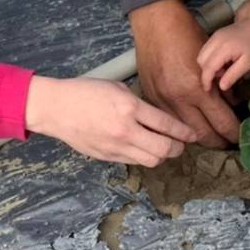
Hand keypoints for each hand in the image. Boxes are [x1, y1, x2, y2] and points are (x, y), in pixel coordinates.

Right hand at [25, 76, 197, 165]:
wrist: (56, 108)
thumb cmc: (85, 91)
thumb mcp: (118, 87)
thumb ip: (139, 103)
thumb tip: (157, 116)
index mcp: (130, 108)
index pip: (167, 125)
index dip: (185, 132)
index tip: (193, 134)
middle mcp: (126, 130)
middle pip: (165, 149)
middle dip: (178, 148)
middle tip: (181, 144)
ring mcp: (116, 146)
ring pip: (151, 160)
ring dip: (162, 156)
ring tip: (163, 147)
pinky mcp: (107, 157)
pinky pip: (134, 162)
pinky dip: (143, 157)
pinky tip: (143, 148)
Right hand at [130, 0, 240, 146]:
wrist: (155, 22)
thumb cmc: (187, 35)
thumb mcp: (213, 60)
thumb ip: (223, 86)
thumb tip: (232, 106)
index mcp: (198, 88)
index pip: (222, 123)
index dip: (234, 133)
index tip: (240, 137)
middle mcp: (179, 99)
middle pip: (203, 135)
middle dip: (219, 142)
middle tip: (228, 143)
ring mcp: (162, 101)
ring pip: (183, 133)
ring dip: (200, 138)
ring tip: (211, 138)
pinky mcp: (151, 99)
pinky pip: (168, 122)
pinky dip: (181, 127)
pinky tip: (190, 126)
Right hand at [196, 19, 249, 92]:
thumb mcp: (248, 63)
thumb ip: (233, 75)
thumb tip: (221, 87)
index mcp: (223, 49)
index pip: (208, 67)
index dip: (206, 80)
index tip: (208, 90)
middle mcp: (214, 41)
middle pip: (201, 61)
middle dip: (207, 72)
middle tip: (222, 76)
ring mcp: (213, 37)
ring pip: (201, 55)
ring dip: (208, 65)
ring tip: (224, 69)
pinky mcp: (214, 35)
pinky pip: (206, 50)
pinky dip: (210, 59)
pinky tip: (223, 61)